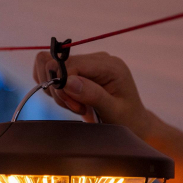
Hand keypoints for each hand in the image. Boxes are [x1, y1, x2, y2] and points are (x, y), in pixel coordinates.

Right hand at [33, 51, 153, 138]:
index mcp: (109, 65)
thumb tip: (67, 81)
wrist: (132, 123)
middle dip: (59, 90)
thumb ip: (92, 95)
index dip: (64, 86)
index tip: (76, 107)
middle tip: (76, 107)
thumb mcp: (114, 111)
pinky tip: (70, 100)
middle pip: (56, 64)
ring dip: (56, 90)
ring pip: (49, 66)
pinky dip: (54, 89)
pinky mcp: (77, 70)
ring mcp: (86, 63)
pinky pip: (51, 71)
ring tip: (75, 104)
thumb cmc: (126, 119)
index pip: (71, 64)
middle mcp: (97, 59)